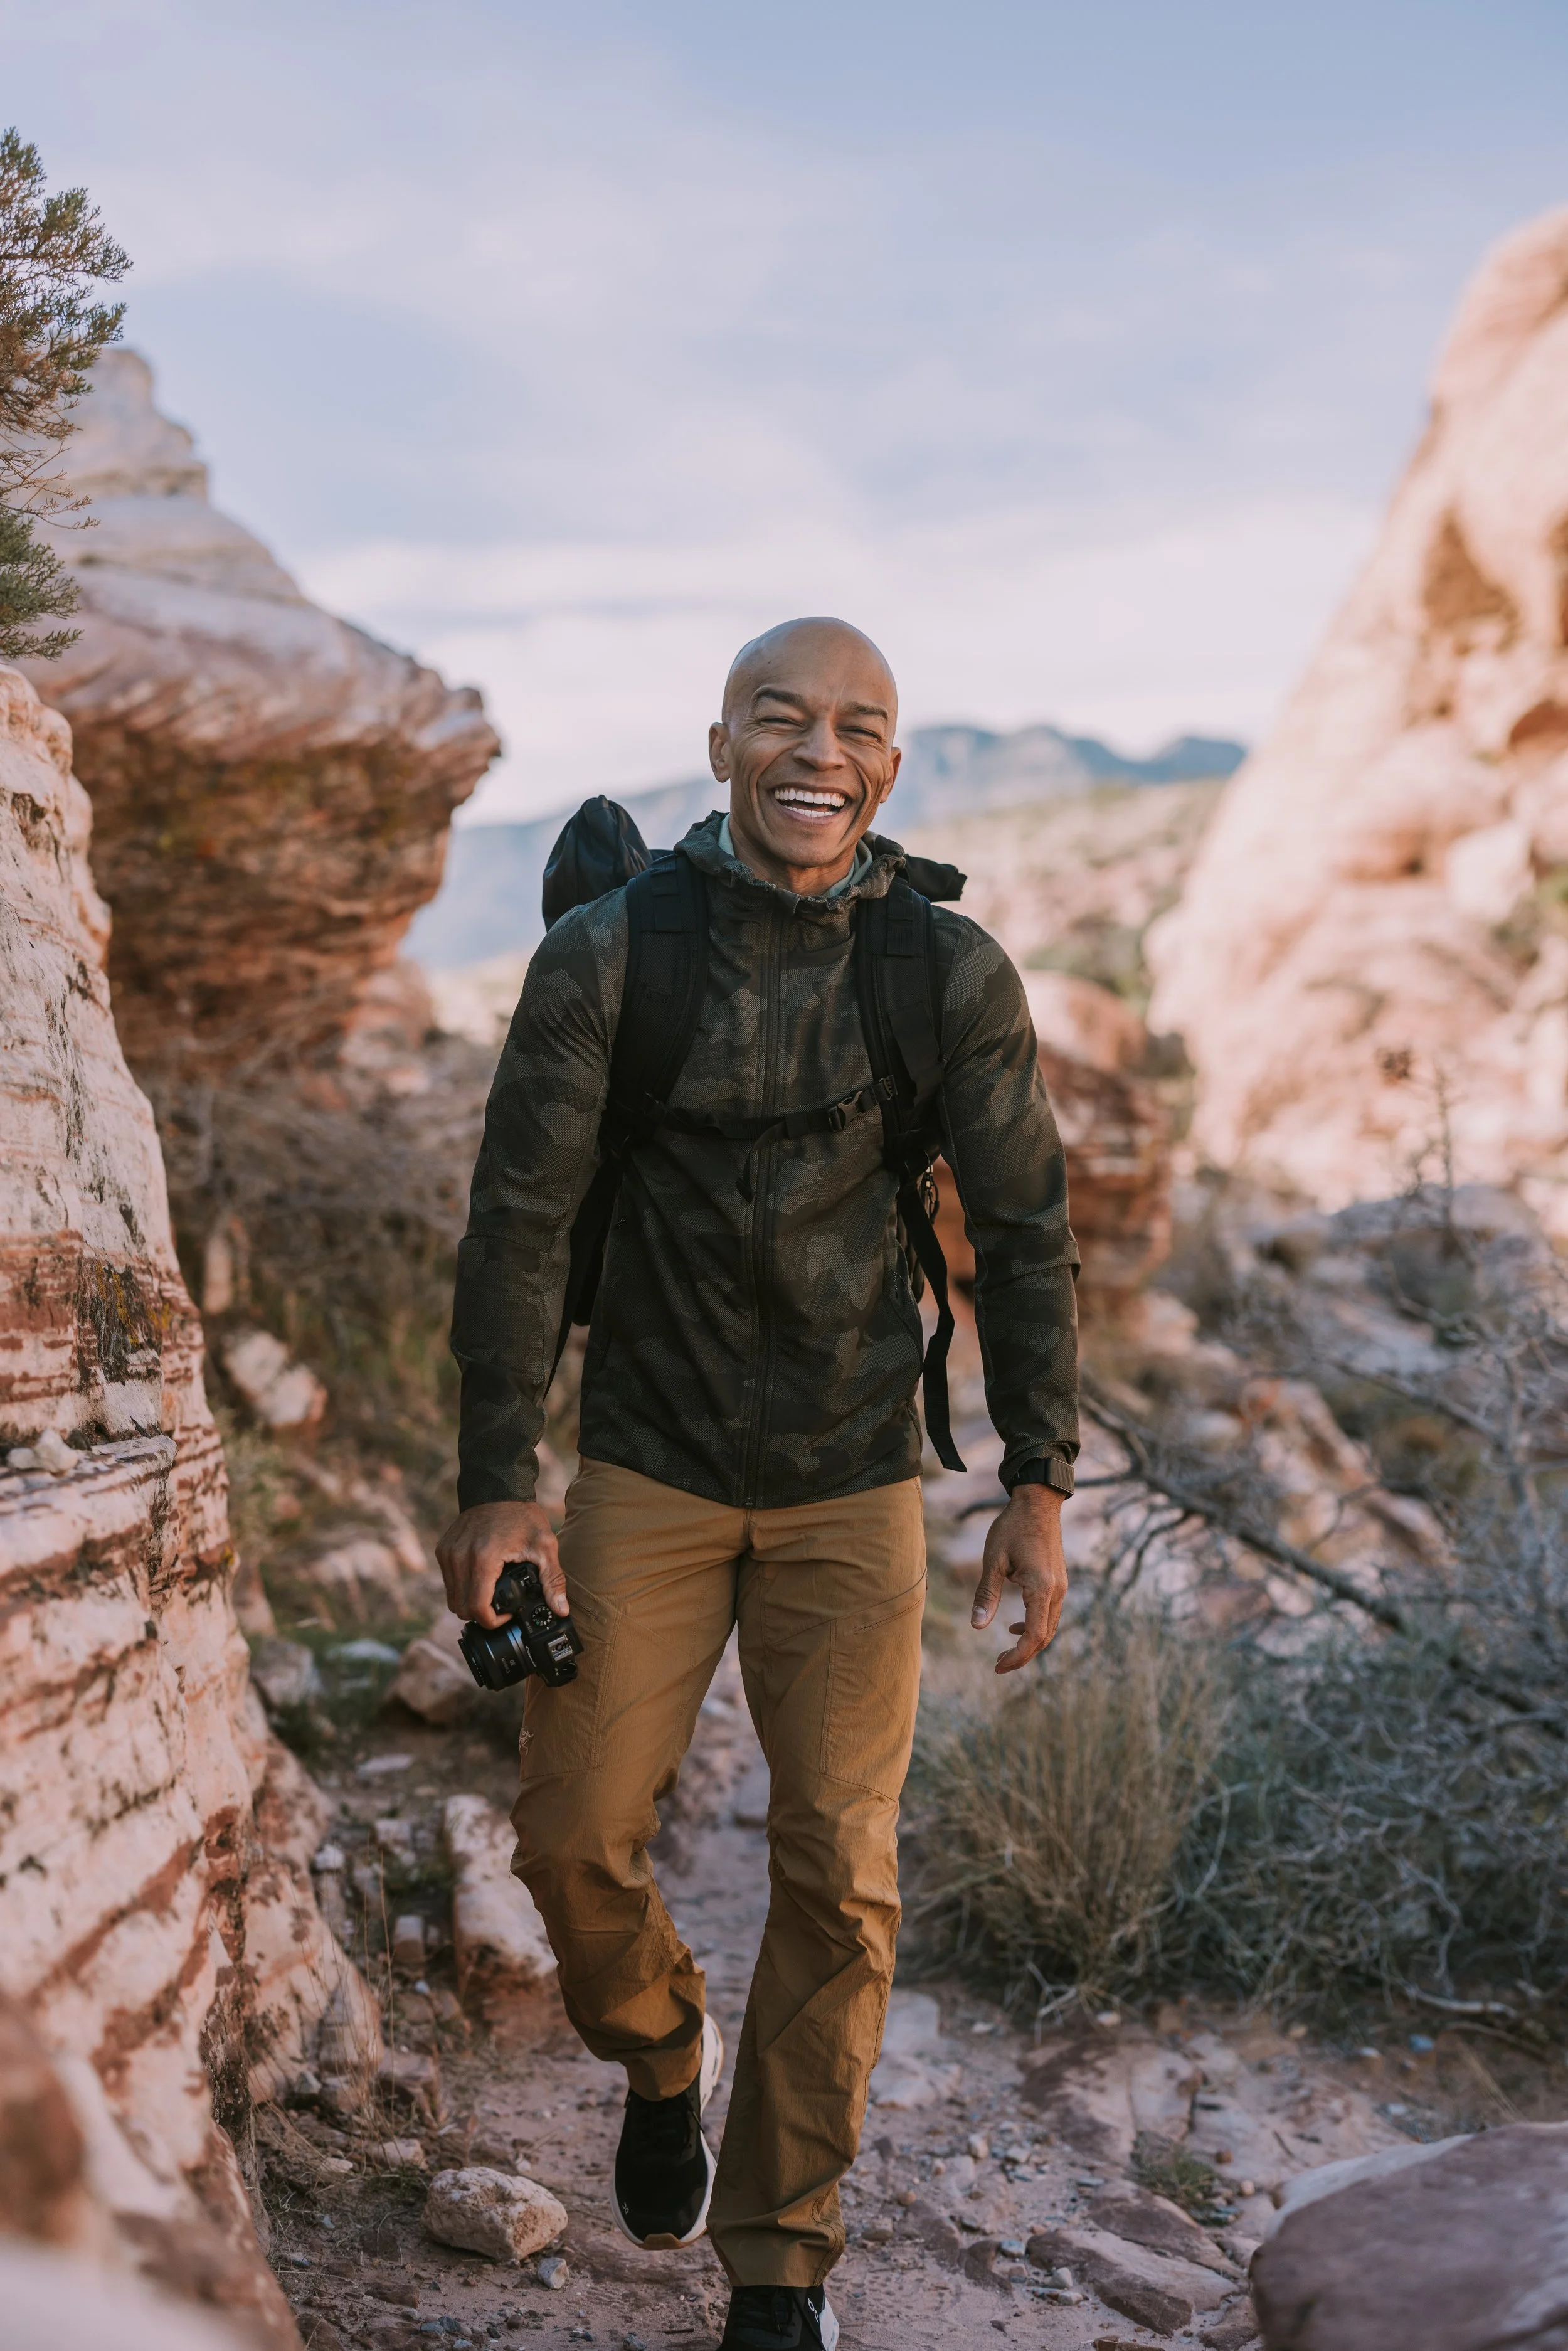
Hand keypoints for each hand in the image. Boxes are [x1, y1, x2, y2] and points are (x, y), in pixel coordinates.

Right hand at [435, 1500, 564, 1628]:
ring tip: (492, 1596)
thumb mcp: (545, 1546)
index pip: (477, 1608)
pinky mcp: (443, 1550)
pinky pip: (449, 1582)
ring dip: (470, 1604)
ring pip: (451, 1598)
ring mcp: (448, 1553)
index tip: (509, 1615)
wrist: (498, 1487)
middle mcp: (460, 1557)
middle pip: (461, 1609)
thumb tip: (561, 1609)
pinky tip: (481, 1582)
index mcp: (483, 1558)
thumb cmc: (522, 1516)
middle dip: (481, 1616)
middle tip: (502, 1609)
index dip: (493, 1621)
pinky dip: (462, 1589)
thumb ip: (553, 1579)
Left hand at [970, 1483, 1067, 1673]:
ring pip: (1049, 1627)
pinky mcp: (1058, 1581)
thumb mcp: (993, 1561)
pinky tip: (1015, 1625)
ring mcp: (1060, 1586)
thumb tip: (977, 1626)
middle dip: (1022, 1655)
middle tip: (998, 1664)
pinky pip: (1049, 1613)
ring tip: (1005, 1651)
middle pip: (1044, 1636)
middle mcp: (1056, 1591)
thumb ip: (987, 1595)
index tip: (998, 1667)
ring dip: (1029, 1642)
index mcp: (1041, 1588)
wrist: (1038, 1503)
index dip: (1017, 1657)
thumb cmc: (1013, 1528)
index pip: (1034, 1635)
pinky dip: (1035, 1626)